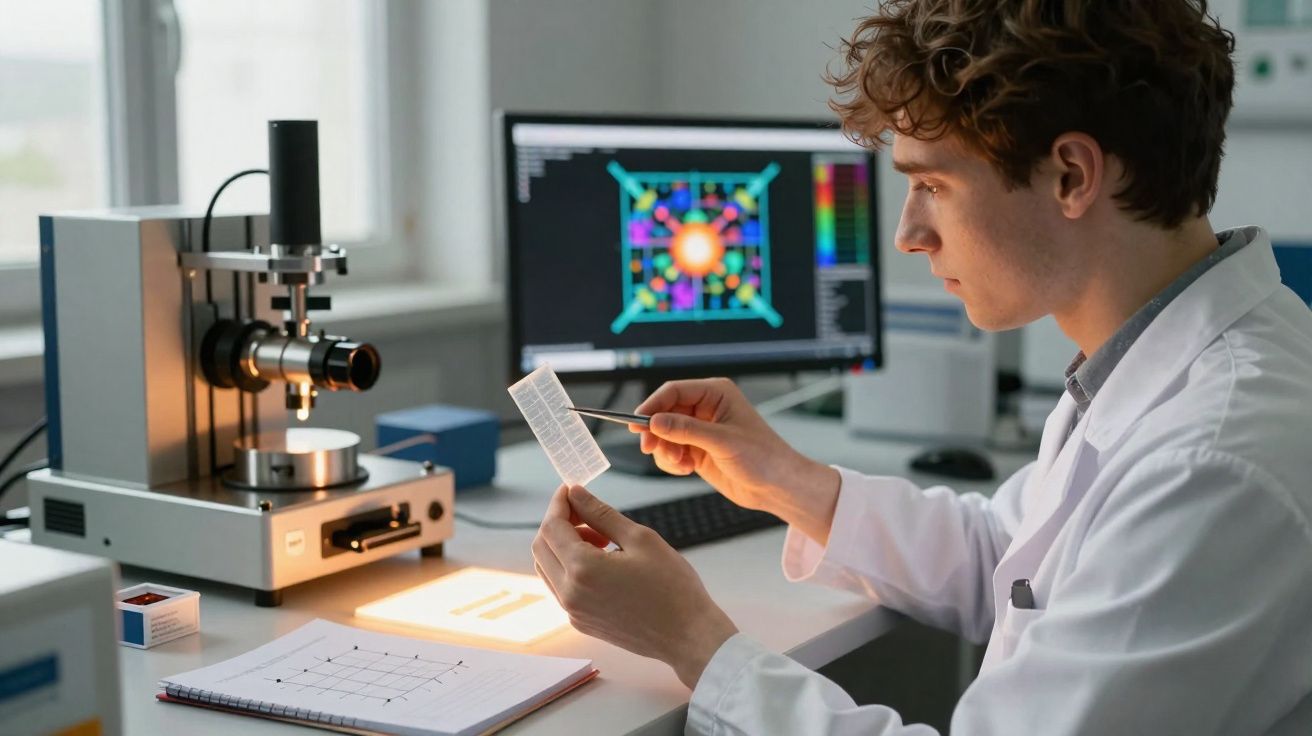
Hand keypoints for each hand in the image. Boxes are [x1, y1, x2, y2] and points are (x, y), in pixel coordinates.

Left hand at [532, 484, 737, 688]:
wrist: (687, 636)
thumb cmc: (672, 586)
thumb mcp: (640, 539)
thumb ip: (601, 514)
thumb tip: (575, 493)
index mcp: (582, 570)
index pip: (552, 527)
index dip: (559, 503)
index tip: (572, 489)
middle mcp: (569, 594)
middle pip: (541, 547)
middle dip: (558, 522)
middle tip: (588, 513)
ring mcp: (573, 612)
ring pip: (547, 567)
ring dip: (563, 545)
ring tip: (600, 539)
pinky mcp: (581, 622)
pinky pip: (560, 587)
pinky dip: (570, 566)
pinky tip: (601, 561)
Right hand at [633, 378, 840, 544]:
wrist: (776, 486)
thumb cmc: (762, 457)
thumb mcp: (721, 441)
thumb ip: (685, 430)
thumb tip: (654, 422)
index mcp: (716, 393)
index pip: (674, 391)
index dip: (653, 405)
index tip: (638, 423)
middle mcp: (706, 408)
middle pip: (665, 412)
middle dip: (656, 432)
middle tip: (649, 448)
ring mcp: (701, 430)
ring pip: (665, 434)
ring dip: (665, 450)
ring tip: (680, 464)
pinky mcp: (698, 450)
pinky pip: (672, 451)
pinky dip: (672, 462)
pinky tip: (686, 470)